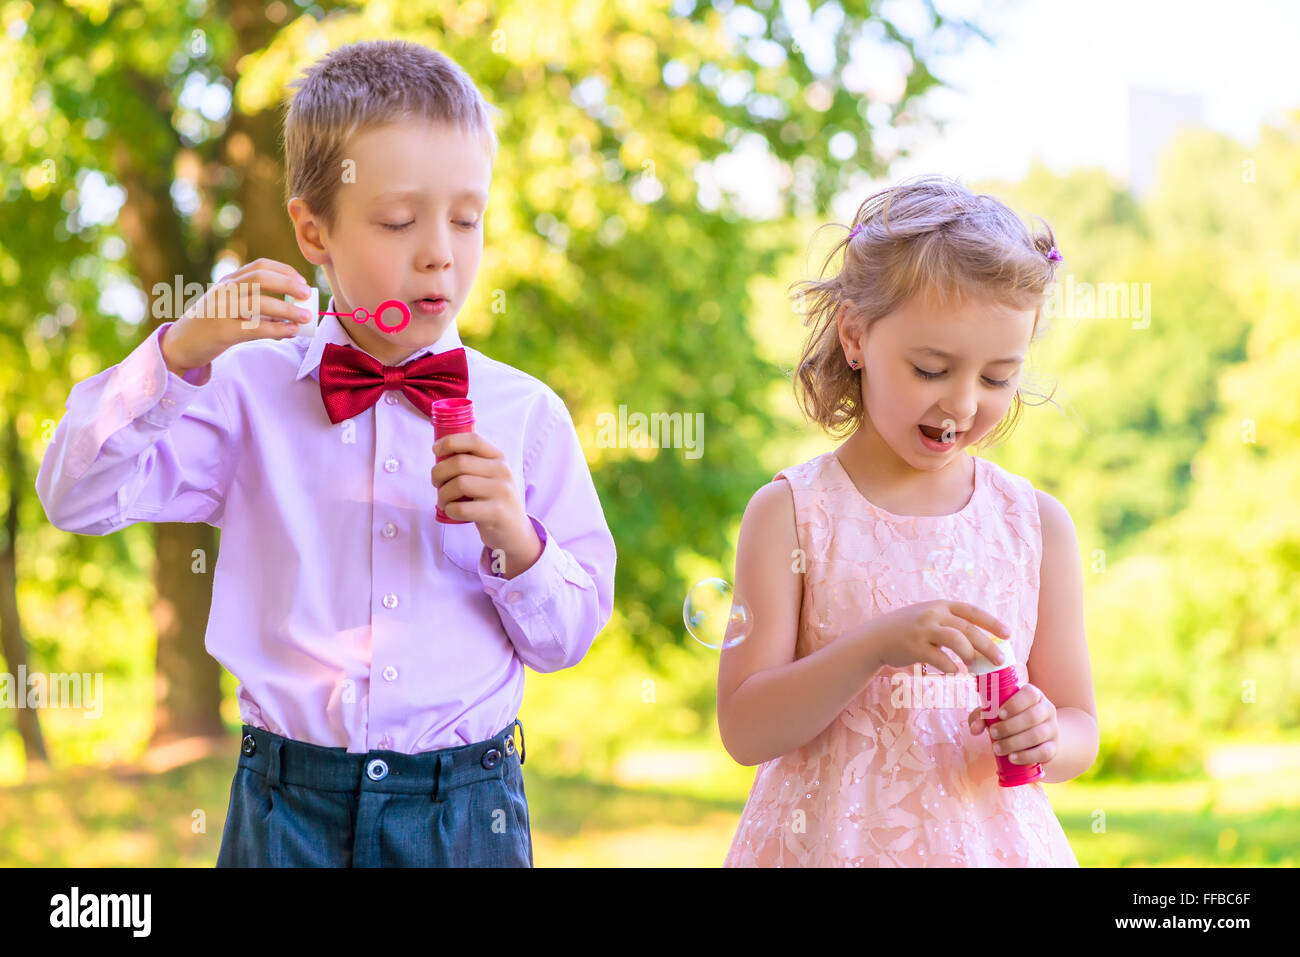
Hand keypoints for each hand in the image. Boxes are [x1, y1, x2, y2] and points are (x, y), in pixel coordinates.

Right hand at [162, 258, 313, 372]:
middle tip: (308, 295)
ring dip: (288, 309)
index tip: (302, 281)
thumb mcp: (228, 305)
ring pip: (260, 303)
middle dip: (289, 284)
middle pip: (261, 279)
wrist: (179, 344)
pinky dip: (277, 329)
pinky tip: (291, 331)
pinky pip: (256, 328)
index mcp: (227, 281)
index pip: (259, 266)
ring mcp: (222, 310)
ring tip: (306, 317)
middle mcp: (224, 291)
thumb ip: (254, 303)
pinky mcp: (223, 332)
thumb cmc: (210, 324)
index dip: (284, 271)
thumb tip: (291, 312)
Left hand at [431, 431, 541, 575]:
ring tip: (444, 501)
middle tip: (436, 484)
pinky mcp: (497, 513)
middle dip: (438, 473)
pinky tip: (452, 512)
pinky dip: (450, 510)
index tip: (435, 450)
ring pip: (459, 484)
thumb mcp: (490, 476)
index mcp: (499, 458)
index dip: (450, 442)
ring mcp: (502, 491)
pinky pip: (462, 508)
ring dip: (443, 494)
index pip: (473, 440)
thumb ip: (472, 463)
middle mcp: (503, 471)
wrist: (515, 532)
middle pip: (459, 463)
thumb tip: (439, 452)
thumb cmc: (493, 500)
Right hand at [867, 600, 1009, 675]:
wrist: (877, 637)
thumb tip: (983, 641)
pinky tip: (953, 672)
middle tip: (1000, 660)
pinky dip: (950, 667)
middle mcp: (933, 614)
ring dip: (969, 654)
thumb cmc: (910, 630)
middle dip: (987, 645)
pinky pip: (938, 657)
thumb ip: (951, 624)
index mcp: (941, 605)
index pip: (972, 611)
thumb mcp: (930, 617)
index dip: (992, 622)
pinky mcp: (914, 646)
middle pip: (968, 628)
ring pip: (955, 639)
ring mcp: (923, 629)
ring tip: (973, 665)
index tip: (1008, 634)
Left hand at [968, 682, 1058, 766]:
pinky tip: (1012, 758)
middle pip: (1032, 716)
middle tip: (993, 733)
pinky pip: (1044, 752)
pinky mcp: (1054, 747)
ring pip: (1036, 735)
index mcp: (1033, 695)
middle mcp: (1046, 709)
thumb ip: (981, 716)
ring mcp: (1052, 729)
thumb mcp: (995, 713)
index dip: (1015, 704)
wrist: (1036, 738)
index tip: (999, 714)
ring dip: (1014, 743)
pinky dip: (1026, 756)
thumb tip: (975, 728)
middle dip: (1009, 727)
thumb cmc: (1010, 720)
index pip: (1030, 694)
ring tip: (997, 748)